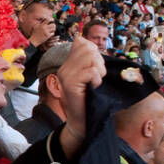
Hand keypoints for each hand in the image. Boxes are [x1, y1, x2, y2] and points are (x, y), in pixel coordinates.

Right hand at [28, 18, 56, 49]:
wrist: (34, 40)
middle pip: (53, 24)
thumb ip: (39, 23)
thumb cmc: (34, 34)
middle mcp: (44, 27)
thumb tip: (43, 19)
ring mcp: (46, 32)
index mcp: (41, 25)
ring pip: (54, 28)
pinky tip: (50, 34)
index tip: (52, 20)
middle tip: (52, 26)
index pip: (48, 20)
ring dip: (53, 29)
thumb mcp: (35, 26)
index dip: (51, 19)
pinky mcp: (48, 36)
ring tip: (52, 30)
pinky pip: (53, 33)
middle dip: (53, 25)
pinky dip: (52, 33)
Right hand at [56, 38, 105, 155]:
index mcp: (68, 65)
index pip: (81, 42)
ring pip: (91, 57)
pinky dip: (97, 80)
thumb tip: (86, 41)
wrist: (82, 121)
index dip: (94, 51)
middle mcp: (64, 68)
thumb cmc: (89, 99)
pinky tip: (93, 88)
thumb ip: (89, 60)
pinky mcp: (70, 84)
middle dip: (99, 61)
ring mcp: (65, 76)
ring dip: (99, 70)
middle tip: (97, 77)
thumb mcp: (89, 76)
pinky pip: (91, 72)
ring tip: (95, 82)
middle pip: (88, 48)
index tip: (95, 68)